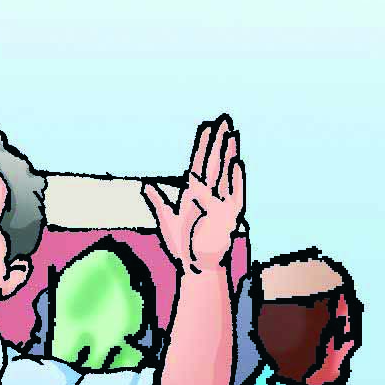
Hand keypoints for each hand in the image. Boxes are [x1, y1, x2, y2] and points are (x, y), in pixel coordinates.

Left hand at [142, 116, 245, 278]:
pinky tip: (237, 163)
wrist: (196, 265)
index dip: (202, 145)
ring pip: (225, 172)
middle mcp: (209, 194)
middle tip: (223, 118)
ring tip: (233, 134)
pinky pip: (234, 193)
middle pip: (213, 161)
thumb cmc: (183, 245)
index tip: (206, 126)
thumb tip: (147, 185)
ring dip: (228, 153)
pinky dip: (235, 179)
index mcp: (194, 193)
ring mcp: (221, 202)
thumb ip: (157, 201)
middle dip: (218, 141)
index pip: (198, 162)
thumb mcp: (166, 219)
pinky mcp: (228, 214)